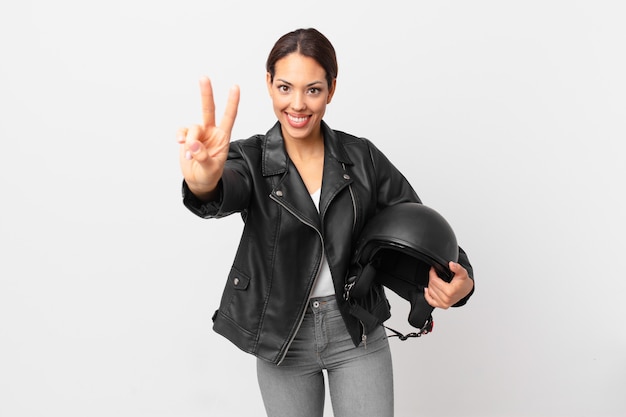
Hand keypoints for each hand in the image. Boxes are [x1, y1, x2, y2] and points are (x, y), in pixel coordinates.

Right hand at [177, 76, 239, 199]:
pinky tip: (181, 146)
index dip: (232, 102)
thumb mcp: (210, 168)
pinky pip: (182, 132)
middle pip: (208, 110)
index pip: (229, 117)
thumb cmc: (209, 175)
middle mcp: (211, 132)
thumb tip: (192, 144)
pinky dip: (180, 139)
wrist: (198, 181)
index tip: (235, 87)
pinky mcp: (187, 137)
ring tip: (190, 156)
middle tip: (204, 77)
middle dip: (206, 94)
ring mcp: (199, 134)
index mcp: (222, 137)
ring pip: (192, 128)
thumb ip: (202, 156)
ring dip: (189, 141)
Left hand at [424, 261, 473, 308]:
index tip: (433, 269)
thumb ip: (457, 268)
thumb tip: (451, 264)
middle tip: (434, 273)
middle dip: (432, 278)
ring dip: (430, 285)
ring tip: (435, 280)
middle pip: (432, 286)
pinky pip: (430, 301)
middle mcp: (446, 299)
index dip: (432, 273)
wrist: (466, 290)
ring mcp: (444, 303)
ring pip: (430, 292)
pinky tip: (427, 290)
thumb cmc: (463, 282)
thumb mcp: (462, 273)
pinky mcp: (442, 306)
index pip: (434, 281)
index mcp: (450, 291)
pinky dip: (427, 295)